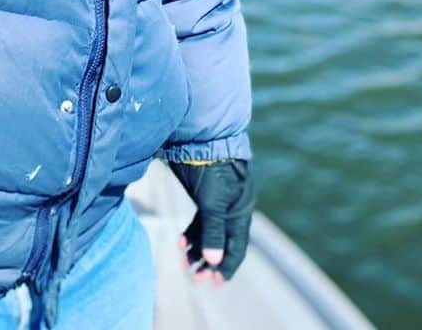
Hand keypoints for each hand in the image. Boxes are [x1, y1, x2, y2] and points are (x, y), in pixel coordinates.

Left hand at [168, 159, 254, 285]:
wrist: (202, 138)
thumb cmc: (212, 168)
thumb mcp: (213, 201)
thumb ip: (213, 231)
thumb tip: (213, 262)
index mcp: (240, 213)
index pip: (237, 248)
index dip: (227, 266)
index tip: (215, 283)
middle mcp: (231, 211)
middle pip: (222, 243)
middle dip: (209, 262)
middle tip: (196, 279)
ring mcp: (217, 203)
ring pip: (208, 234)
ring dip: (197, 250)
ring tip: (184, 263)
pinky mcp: (204, 196)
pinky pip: (200, 222)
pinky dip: (191, 234)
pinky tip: (181, 243)